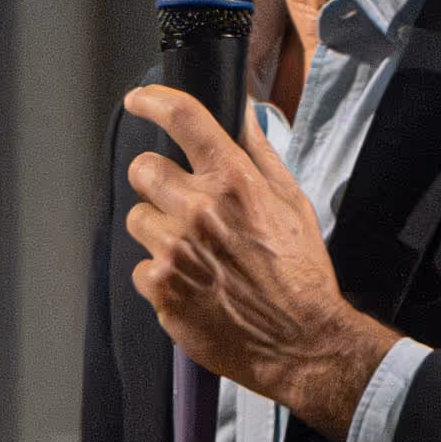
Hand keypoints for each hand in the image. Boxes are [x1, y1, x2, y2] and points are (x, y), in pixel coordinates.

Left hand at [124, 88, 398, 434]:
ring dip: (158, 231)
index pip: (182, 118)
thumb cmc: (302, 273)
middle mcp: (199, 211)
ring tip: (193, 253)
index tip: (140, 100)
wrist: (302, 341)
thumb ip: (259, 154)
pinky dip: (160, 276)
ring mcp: (175, 252)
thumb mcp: (293, 203)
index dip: (153, 100)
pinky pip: (140, 269)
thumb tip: (241, 112)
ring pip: (137, 220)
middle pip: (142, 169)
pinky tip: (192, 284)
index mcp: (235, 183)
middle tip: (177, 200)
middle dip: (156, 179)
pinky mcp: (162, 290)